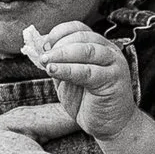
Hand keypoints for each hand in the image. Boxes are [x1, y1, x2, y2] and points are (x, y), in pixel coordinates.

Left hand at [21, 19, 138, 144]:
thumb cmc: (89, 102)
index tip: (44, 45)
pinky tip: (53, 71)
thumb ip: (59, 64)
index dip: (59, 32)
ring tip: (46, 62)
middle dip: (58, 45)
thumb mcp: (68, 79)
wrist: (111, 125)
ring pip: (87, 51)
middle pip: (82, 37)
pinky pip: (88, 71)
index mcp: (98, 46)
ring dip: (62, 54)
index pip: (79, 28)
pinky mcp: (114, 80)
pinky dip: (68, 70)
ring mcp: (114, 64)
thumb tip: (40, 51)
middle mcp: (109, 51)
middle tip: (42, 56)